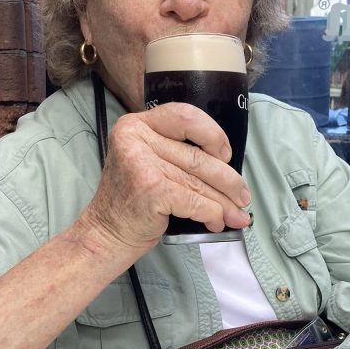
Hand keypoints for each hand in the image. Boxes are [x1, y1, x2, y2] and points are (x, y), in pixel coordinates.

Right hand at [80, 103, 250, 253]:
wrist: (107, 233)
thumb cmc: (133, 200)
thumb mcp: (147, 161)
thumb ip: (177, 152)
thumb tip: (228, 167)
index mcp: (136, 124)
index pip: (185, 116)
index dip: (213, 135)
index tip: (225, 155)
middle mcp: (135, 138)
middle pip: (197, 156)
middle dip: (228, 180)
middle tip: (242, 196)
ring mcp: (141, 163)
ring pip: (199, 181)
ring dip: (225, 203)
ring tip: (236, 215)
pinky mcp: (151, 189)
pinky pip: (196, 201)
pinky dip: (212, 214)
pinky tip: (215, 222)